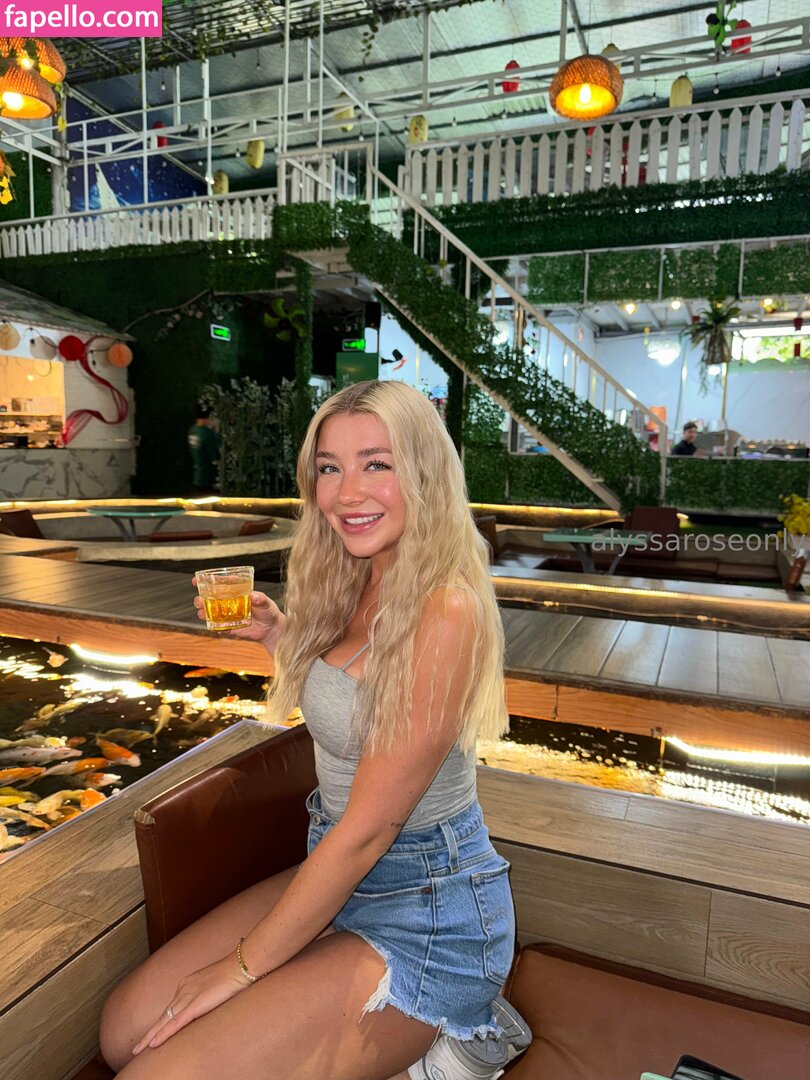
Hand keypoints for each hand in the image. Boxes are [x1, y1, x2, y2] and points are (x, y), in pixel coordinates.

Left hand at [131, 953, 248, 1055]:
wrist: (241, 965)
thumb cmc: (235, 973)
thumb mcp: (216, 984)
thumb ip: (208, 995)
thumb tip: (209, 1005)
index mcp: (188, 984)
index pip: (171, 1008)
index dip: (161, 1023)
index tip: (153, 1034)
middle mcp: (183, 990)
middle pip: (163, 1016)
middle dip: (149, 1033)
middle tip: (136, 1048)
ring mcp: (188, 997)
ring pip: (164, 1022)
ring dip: (150, 1037)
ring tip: (138, 1050)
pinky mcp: (195, 1005)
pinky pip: (175, 1023)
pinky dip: (162, 1034)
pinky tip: (153, 1044)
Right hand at [192, 580, 284, 647]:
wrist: (272, 630)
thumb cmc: (269, 611)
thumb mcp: (267, 602)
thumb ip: (261, 599)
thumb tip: (254, 596)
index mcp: (236, 592)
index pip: (220, 584)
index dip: (207, 581)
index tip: (195, 580)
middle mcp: (229, 602)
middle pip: (210, 599)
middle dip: (200, 599)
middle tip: (199, 601)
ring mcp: (228, 615)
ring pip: (211, 613)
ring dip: (204, 613)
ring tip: (202, 614)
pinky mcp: (230, 627)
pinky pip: (218, 627)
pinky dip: (214, 627)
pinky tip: (212, 626)